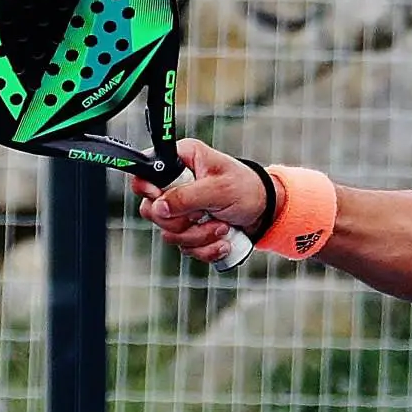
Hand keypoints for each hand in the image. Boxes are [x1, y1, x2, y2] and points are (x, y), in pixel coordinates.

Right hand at [131, 139, 277, 265]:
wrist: (266, 212)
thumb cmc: (248, 189)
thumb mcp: (220, 189)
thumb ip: (187, 196)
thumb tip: (159, 207)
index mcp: (180, 161)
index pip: (144, 175)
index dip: (150, 193)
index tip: (167, 203)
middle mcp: (175, 184)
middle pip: (151, 211)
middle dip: (182, 222)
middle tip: (205, 216)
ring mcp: (180, 209)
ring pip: (169, 234)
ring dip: (199, 237)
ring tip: (223, 227)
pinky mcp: (189, 229)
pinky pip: (185, 248)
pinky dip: (206, 249)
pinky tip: (223, 242)